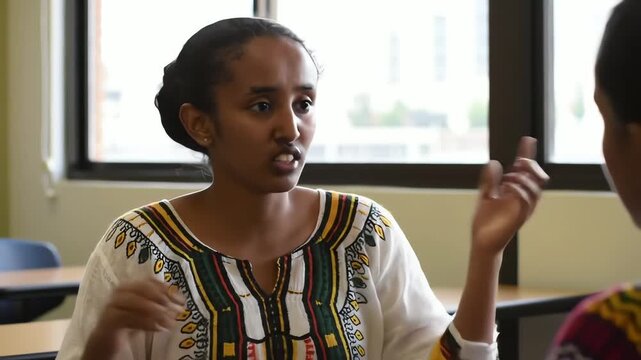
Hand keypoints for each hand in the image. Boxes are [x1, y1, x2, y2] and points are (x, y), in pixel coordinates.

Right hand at [82, 278, 184, 359]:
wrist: (105, 343)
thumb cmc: (128, 325)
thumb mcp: (147, 313)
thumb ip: (160, 305)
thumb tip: (180, 302)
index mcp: (130, 286)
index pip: (149, 280)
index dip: (167, 288)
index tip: (181, 300)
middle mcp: (119, 292)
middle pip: (143, 288)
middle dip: (163, 298)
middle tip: (177, 310)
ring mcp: (112, 305)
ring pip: (136, 302)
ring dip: (157, 312)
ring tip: (170, 323)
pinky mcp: (108, 320)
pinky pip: (128, 317)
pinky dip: (146, 322)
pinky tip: (158, 329)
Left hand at [471, 136, 548, 254]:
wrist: (482, 241)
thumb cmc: (485, 221)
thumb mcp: (485, 195)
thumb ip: (490, 180)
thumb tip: (494, 162)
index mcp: (515, 191)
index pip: (524, 170)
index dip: (526, 154)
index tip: (527, 139)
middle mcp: (522, 198)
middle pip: (537, 176)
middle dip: (530, 165)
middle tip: (519, 161)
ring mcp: (523, 207)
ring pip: (535, 187)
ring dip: (524, 178)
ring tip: (509, 178)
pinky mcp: (520, 217)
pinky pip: (527, 200)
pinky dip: (520, 190)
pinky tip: (508, 187)